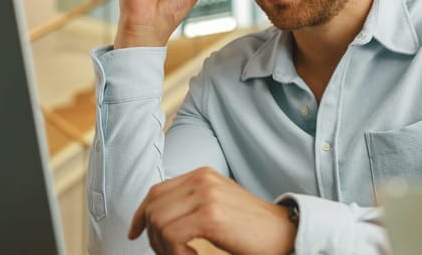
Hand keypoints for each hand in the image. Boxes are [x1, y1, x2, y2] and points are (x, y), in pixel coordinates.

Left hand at [129, 167, 296, 254]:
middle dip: (153, 237)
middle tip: (170, 254)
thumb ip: (190, 205)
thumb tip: (154, 220)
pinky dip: (176, 253)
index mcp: (202, 175)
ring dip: (165, 248)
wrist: (285, 234)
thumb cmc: (252, 229)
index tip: (135, 233)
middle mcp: (202, 179)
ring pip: (158, 222)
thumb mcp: (218, 207)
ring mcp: (206, 195)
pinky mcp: (211, 215)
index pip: (156, 191)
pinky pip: (172, 235)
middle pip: (153, 207)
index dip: (140, 214)